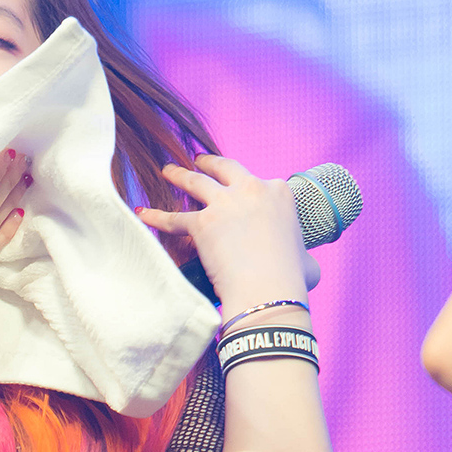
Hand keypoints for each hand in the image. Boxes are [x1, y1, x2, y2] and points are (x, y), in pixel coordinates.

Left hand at [136, 154, 318, 314]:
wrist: (269, 290)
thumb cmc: (291, 279)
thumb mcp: (307, 259)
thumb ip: (301, 253)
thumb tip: (304, 264)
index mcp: (279, 192)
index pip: (261, 183)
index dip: (249, 189)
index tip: (242, 193)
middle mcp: (251, 190)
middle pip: (225, 168)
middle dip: (209, 162)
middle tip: (199, 161)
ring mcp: (224, 204)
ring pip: (195, 182)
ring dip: (179, 175)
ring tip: (168, 171)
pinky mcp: (201, 223)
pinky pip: (173, 218)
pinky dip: (156, 215)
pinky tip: (144, 213)